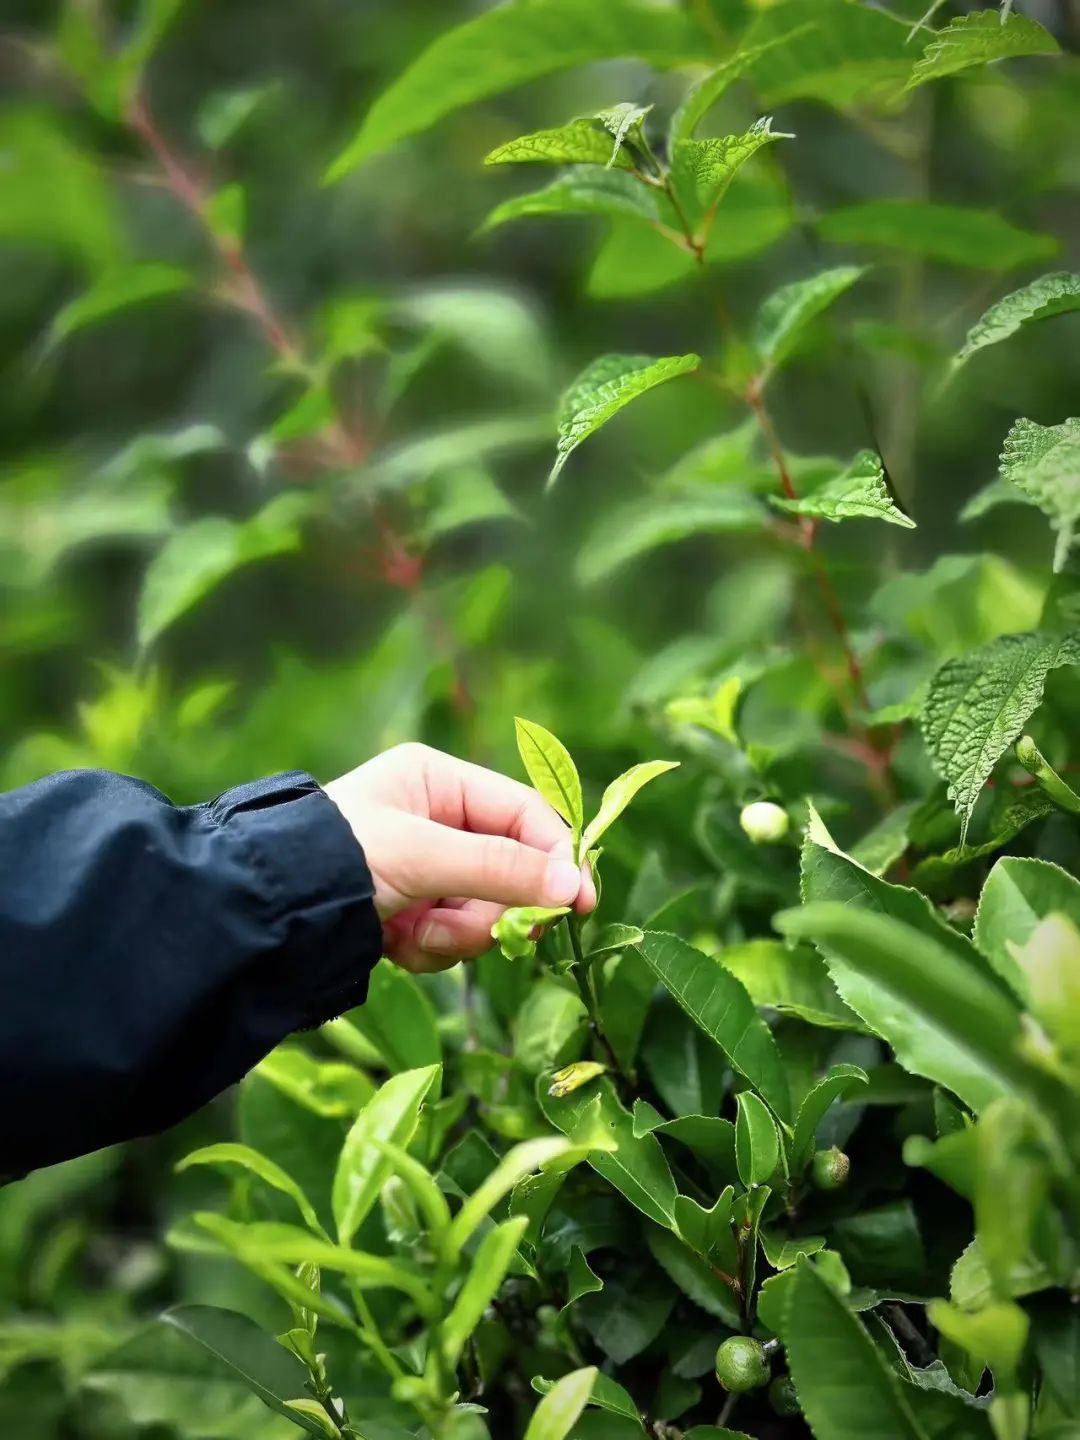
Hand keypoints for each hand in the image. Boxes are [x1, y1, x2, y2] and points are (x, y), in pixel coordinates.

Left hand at [324, 744, 595, 972]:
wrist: (264, 917)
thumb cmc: (338, 861)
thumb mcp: (424, 856)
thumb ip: (502, 869)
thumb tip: (574, 887)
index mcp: (437, 781)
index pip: (524, 813)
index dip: (556, 856)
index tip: (581, 902)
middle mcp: (434, 819)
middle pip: (510, 869)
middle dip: (494, 907)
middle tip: (488, 933)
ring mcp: (422, 870)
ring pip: (484, 911)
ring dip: (457, 933)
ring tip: (415, 934)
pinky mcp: (408, 913)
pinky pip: (451, 937)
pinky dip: (430, 947)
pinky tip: (395, 943)